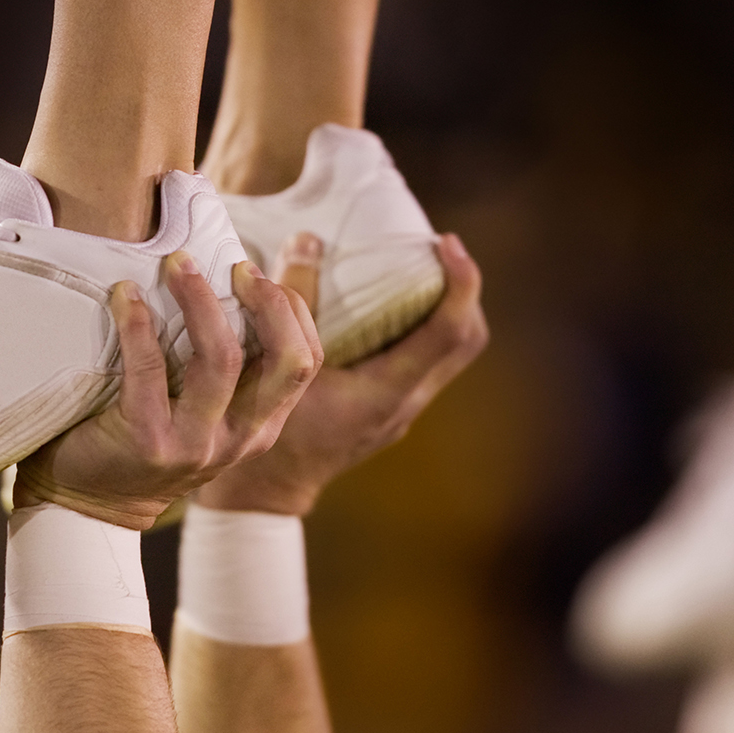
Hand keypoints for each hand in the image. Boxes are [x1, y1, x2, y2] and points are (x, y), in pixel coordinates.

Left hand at [12, 251, 323, 529]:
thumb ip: (226, 368)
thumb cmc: (145, 436)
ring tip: (177, 263)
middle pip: (286, 360)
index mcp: (262, 426)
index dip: (291, 308)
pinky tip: (125, 295)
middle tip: (234, 264)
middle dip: (268, 302)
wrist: (89, 503)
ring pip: (222, 360)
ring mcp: (197, 445)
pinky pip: (150, 371)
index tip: (253, 272)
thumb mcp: (204, 411)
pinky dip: (138, 324)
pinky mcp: (149, 444)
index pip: (306, 360)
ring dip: (200, 300)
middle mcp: (240, 438)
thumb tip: (230, 279)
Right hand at [196, 233, 487, 516]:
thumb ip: (293, 304)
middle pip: (466, 341)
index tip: (445, 242)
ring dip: (446, 309)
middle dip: (463, 291)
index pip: (449, 332)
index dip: (460, 282)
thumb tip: (307, 241)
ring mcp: (402, 410)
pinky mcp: (390, 409)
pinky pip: (426, 361)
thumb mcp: (277, 364)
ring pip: (452, 354)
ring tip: (420, 271)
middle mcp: (406, 403)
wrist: (267, 491)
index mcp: (388, 392)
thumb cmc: (267, 430)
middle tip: (438, 251)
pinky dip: (423, 328)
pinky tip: (391, 307)